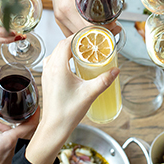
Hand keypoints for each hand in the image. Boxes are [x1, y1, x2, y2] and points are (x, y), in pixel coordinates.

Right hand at [0, 96, 38, 163]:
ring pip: (23, 139)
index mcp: (10, 142)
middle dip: (25, 118)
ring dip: (16, 128)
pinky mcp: (10, 162)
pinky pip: (17, 146)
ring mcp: (14, 158)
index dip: (35, 113)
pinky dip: (12, 138)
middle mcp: (16, 150)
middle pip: (29, 131)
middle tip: (20, 108)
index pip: (31, 125)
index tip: (34, 105)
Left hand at [26, 36, 119, 163]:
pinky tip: (74, 64)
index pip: (67, 41)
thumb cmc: (67, 112)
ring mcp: (46, 73)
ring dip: (70, 49)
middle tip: (91, 43)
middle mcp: (49, 67)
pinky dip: (64, 57)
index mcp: (58, 66)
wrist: (54, 127)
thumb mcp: (89, 93)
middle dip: (77, 41)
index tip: (91, 36)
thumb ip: (104, 80)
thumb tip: (116, 70)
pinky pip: (55, 61)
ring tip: (84, 51)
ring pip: (57, 52)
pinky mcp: (47, 79)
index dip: (80, 36)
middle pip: (62, 45)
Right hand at [49, 0, 122, 37]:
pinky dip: (81, 35)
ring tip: (103, 30)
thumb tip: (118, 7)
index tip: (114, 26)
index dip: (104, 29)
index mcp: (73, 2)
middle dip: (101, 34)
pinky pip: (69, 33)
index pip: (90, 26)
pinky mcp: (58, 18)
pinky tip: (89, 32)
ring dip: (91, 35)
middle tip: (112, 29)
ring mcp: (60, 16)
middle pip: (85, 33)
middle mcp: (65, 11)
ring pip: (77, 35)